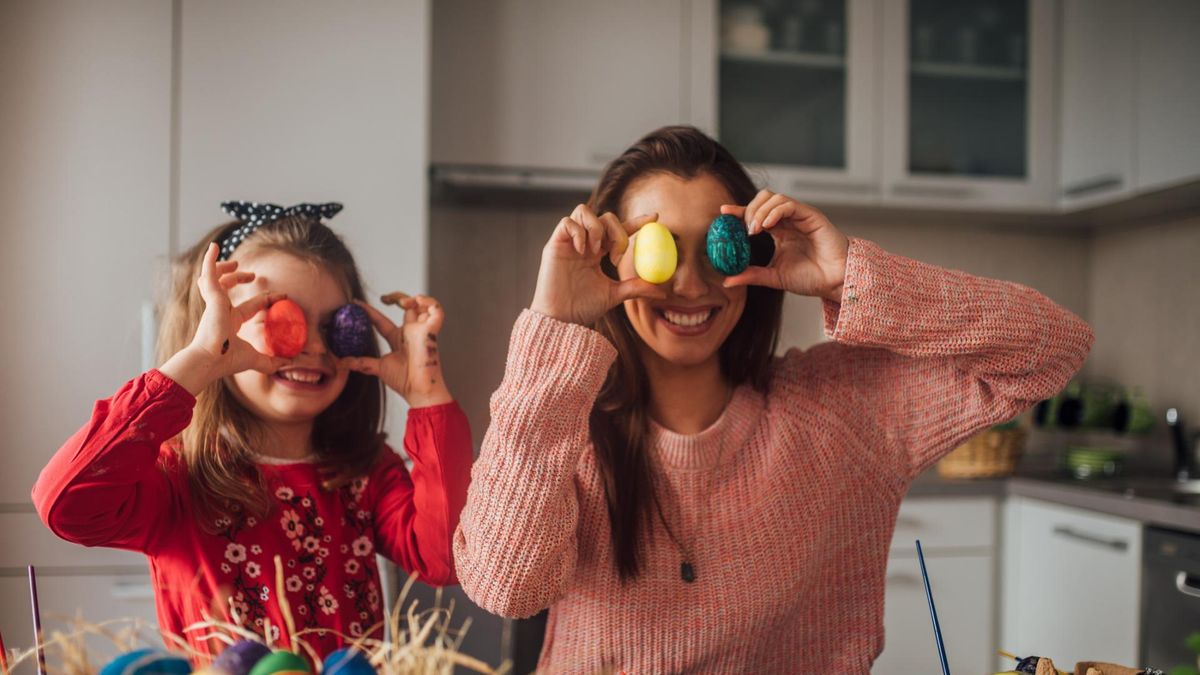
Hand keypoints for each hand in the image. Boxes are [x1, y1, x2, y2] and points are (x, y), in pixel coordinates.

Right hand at [160, 243, 290, 394]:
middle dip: (238, 279)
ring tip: (235, 262)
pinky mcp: (212, 297)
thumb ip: (270, 361)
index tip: (282, 295)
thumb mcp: (254, 358)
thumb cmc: (227, 360)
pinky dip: (209, 259)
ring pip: (214, 279)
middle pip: (226, 288)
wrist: (210, 360)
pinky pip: (208, 273)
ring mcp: (214, 303)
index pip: (249, 306)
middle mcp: (220, 311)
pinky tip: (215, 246)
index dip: (265, 300)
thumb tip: (288, 363)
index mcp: (230, 322)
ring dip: (224, 268)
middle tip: (251, 275)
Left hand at [340, 293, 452, 407]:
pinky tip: (418, 300)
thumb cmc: (404, 381)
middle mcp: (409, 332)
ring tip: (403, 302)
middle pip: (405, 308)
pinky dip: (429, 302)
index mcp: (397, 339)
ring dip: (412, 299)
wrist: (419, 389)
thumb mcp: (378, 368)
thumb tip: (342, 362)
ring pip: (421, 306)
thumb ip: (362, 363)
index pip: (381, 321)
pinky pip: (436, 310)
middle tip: (386, 298)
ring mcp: (421, 330)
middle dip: (397, 298)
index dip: (370, 311)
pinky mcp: (432, 330)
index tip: (356, 303)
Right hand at [530, 204, 666, 324]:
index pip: (618, 230)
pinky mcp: (555, 243)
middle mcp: (585, 243)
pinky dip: (579, 232)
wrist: (561, 318)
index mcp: (598, 252)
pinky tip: (582, 250)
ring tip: (595, 250)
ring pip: (584, 211)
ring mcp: (569, 242)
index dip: (636, 221)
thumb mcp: (615, 295)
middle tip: (616, 253)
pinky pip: (567, 222)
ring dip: (596, 227)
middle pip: (604, 217)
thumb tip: (662, 291)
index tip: (654, 218)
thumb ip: (636, 288)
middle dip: (616, 230)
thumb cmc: (583, 307)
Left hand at [720, 190, 848, 301]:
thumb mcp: (773, 277)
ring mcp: (800, 216)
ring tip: (755, 230)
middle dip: (749, 210)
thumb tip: (727, 280)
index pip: (755, 214)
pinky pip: (789, 204)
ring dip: (760, 211)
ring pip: (774, 198)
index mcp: (779, 231)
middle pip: (763, 199)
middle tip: (744, 230)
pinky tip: (766, 227)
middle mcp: (788, 220)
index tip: (723, 213)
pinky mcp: (811, 215)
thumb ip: (751, 275)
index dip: (739, 211)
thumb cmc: (811, 278)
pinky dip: (774, 211)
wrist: (835, 282)